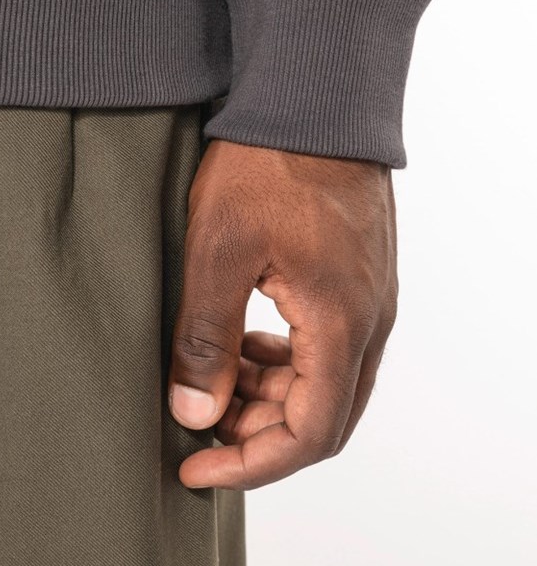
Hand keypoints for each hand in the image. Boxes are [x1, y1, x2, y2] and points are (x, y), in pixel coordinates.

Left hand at [167, 138, 398, 489]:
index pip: (309, 434)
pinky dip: (288, 361)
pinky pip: (331, 344)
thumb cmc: (267, 165)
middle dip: (259, 434)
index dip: (251, 465)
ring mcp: (371, 297)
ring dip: (272, 396)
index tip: (196, 468)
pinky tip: (247, 340)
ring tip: (214, 381)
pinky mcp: (361, 276)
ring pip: (328, 381)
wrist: (313, 97)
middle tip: (197, 422)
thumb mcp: (218, 252)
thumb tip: (193, 413)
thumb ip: (205, 339)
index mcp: (339, 324)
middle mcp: (368, 320)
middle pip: (323, 416)